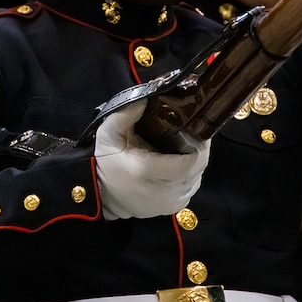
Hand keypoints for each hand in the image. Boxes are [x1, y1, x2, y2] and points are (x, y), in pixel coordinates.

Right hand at [93, 99, 210, 220]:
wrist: (100, 194)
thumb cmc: (106, 162)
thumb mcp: (109, 133)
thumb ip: (127, 112)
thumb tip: (150, 94)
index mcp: (149, 171)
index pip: (191, 162)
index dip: (200, 145)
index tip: (197, 128)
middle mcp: (164, 191)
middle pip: (198, 168)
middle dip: (198, 150)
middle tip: (191, 133)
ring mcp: (170, 202)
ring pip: (196, 178)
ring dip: (195, 163)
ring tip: (185, 148)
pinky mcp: (172, 207)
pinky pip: (190, 188)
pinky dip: (189, 175)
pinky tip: (178, 164)